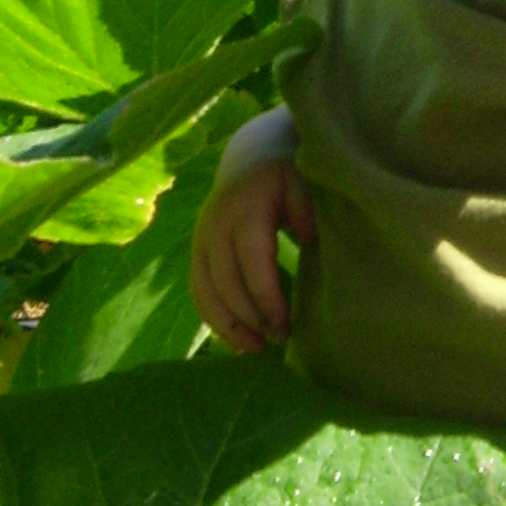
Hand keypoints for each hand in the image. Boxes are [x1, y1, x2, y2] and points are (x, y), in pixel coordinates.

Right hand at [189, 107, 316, 352]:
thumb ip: (306, 207)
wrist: (253, 155)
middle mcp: (214, 224)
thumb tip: (307, 239)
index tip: (287, 325)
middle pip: (224, 282)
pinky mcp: (198, 252)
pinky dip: (216, 318)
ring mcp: (201, 239)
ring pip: (205, 291)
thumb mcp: (303, 180)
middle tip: (280, 340)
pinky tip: (240, 339)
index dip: (267, 298)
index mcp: (243, 206)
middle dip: (250, 318)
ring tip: (258, 349)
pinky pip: (199, 291)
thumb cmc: (288, 172)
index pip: (251, 261)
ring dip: (228, 326)